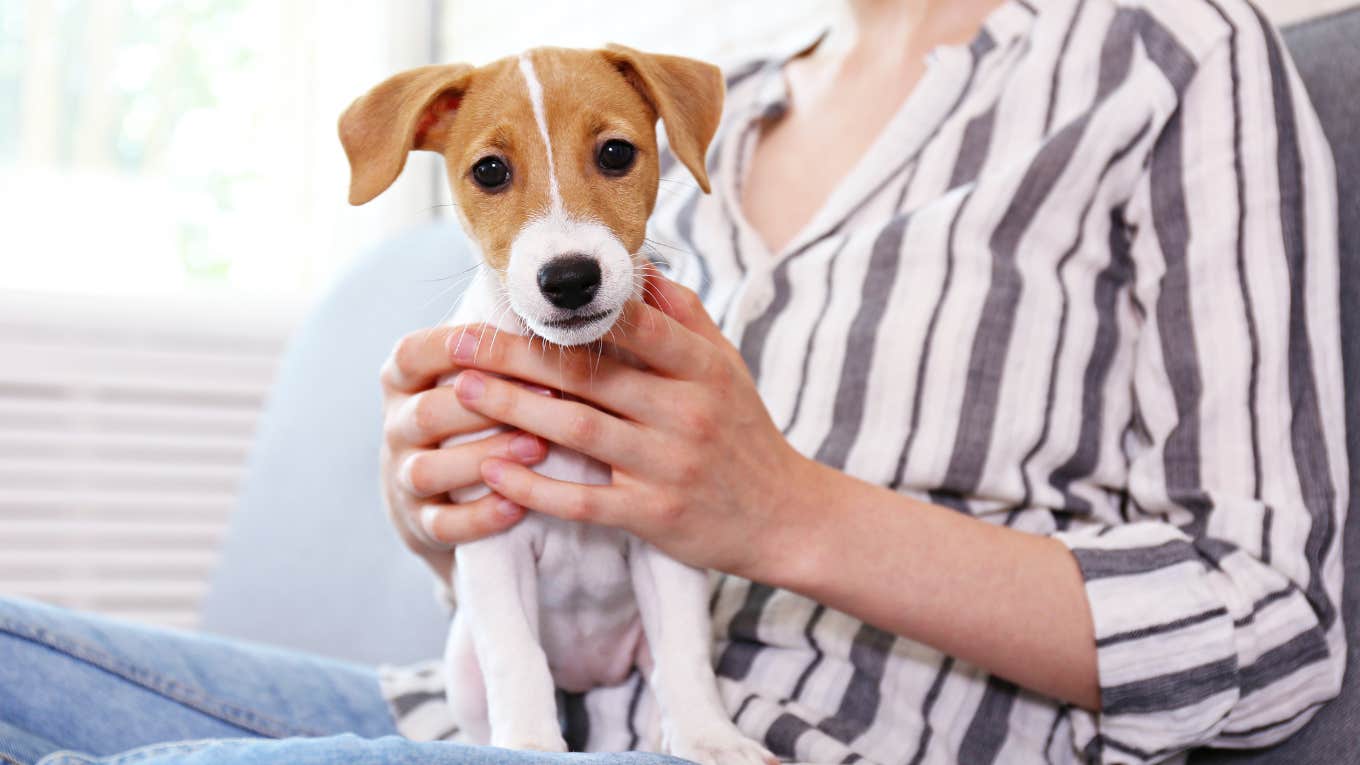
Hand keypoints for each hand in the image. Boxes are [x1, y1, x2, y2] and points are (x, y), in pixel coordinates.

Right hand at [378, 327, 547, 582]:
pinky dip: (480, 517)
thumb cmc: (471, 417)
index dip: (452, 345)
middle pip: (426, 413)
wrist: (439, 496)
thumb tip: (554, 310)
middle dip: (486, 404)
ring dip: (484, 457)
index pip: (411, 355)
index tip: (503, 341)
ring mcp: (403, 480)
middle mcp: (396, 429)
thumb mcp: (469, 379)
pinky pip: (443, 526)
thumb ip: (496, 349)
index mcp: (403, 384)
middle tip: (547, 395)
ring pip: (429, 471)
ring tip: (538, 448)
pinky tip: (518, 505)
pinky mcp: (420, 526)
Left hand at [447, 274, 823, 577]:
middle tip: (459, 341)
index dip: (570, 311)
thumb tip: (636, 266)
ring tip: (462, 391)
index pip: (632, 325)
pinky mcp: (653, 516)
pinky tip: (493, 470)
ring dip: (513, 409)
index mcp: (702, 367)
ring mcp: (668, 466)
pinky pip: (583, 501)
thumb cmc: (744, 432)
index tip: (513, 297)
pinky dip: (535, 486)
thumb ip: (682, 315)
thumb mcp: (727, 366)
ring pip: (576, 431)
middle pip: (588, 376)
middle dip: (516, 356)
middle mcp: (686, 412)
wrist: (784, 517)